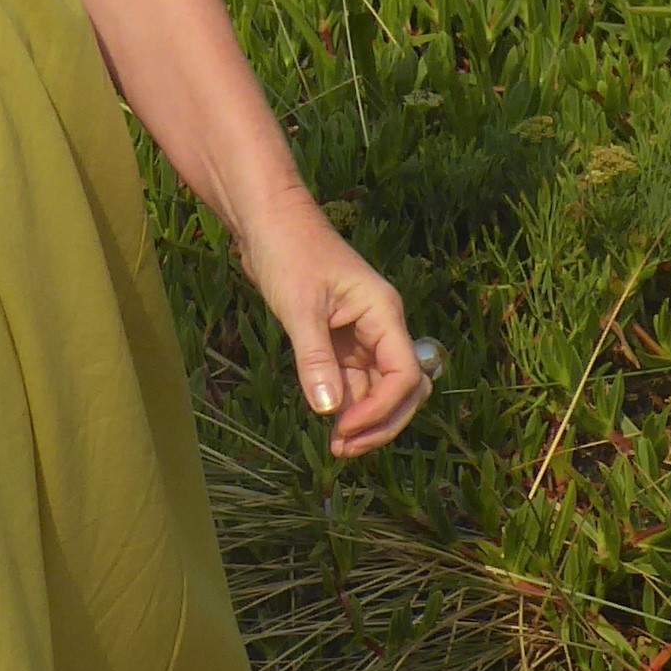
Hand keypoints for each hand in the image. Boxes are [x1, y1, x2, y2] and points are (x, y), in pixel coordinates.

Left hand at [235, 196, 431, 457]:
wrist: (267, 221)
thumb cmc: (287, 252)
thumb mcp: (299, 308)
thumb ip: (315, 359)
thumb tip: (330, 410)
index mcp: (383, 312)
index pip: (404, 374)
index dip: (382, 409)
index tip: (345, 429)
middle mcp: (380, 325)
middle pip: (402, 387)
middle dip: (381, 422)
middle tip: (344, 449)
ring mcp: (362, 333)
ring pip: (377, 387)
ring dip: (362, 417)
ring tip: (334, 446)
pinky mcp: (340, 338)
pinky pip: (354, 378)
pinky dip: (345, 402)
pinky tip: (328, 421)